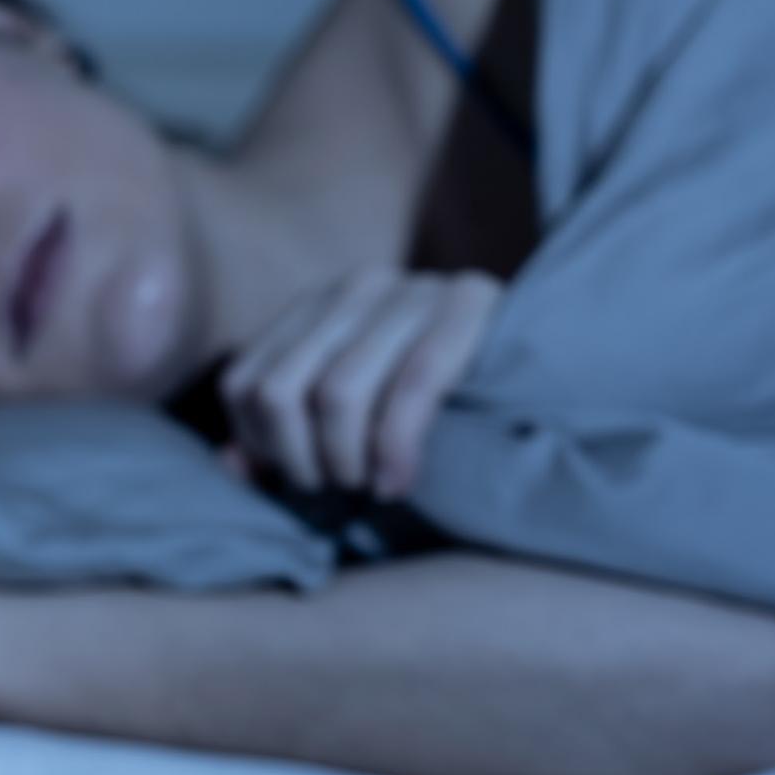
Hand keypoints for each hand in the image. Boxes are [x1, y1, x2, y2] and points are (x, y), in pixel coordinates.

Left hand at [218, 268, 499, 498]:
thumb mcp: (348, 417)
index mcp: (313, 306)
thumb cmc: (432, 408)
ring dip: (347, 461)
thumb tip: (230, 466)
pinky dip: (395, 449)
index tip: (301, 477)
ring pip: (337, 393)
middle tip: (339, 488)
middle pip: (281, 392)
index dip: (261, 446)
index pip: (244, 383)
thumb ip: (284, 435)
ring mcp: (414, 289)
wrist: (544, 365)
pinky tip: (400, 481)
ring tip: (370, 486)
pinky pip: (411, 387)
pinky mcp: (468, 303)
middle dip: (301, 461)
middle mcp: (356, 287)